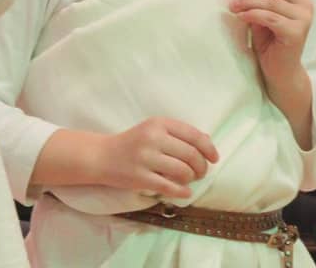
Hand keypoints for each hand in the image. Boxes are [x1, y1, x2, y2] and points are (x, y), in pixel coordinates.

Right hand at [90, 117, 218, 198]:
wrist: (100, 156)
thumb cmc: (134, 142)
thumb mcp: (155, 129)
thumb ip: (179, 133)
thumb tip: (207, 141)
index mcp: (160, 123)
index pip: (194, 135)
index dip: (209, 148)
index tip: (214, 158)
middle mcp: (153, 138)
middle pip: (190, 154)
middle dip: (201, 166)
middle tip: (202, 172)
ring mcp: (144, 158)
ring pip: (181, 170)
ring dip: (192, 178)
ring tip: (191, 179)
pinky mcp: (138, 177)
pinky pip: (167, 186)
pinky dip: (181, 191)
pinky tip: (186, 192)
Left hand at [231, 0, 311, 86]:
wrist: (280, 72)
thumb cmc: (270, 43)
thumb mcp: (262, 15)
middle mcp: (304, 6)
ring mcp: (303, 19)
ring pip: (271, 2)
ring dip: (248, 2)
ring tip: (233, 7)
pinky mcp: (296, 33)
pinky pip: (270, 18)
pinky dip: (252, 15)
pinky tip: (241, 17)